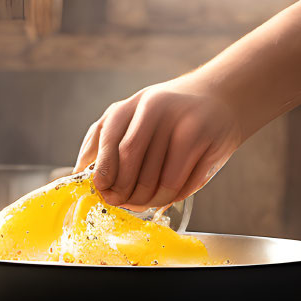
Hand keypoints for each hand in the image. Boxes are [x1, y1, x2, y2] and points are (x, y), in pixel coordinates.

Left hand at [75, 67, 240, 208]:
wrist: (221, 98)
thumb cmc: (170, 115)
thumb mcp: (135, 115)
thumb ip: (106, 138)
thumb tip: (80, 173)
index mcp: (135, 102)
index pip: (110, 139)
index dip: (102, 170)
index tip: (100, 190)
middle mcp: (158, 108)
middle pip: (131, 159)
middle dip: (122, 189)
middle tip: (120, 202)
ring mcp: (184, 124)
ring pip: (157, 178)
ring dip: (146, 199)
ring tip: (142, 203)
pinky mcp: (206, 142)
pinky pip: (181, 183)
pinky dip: (169, 197)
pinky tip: (165, 196)